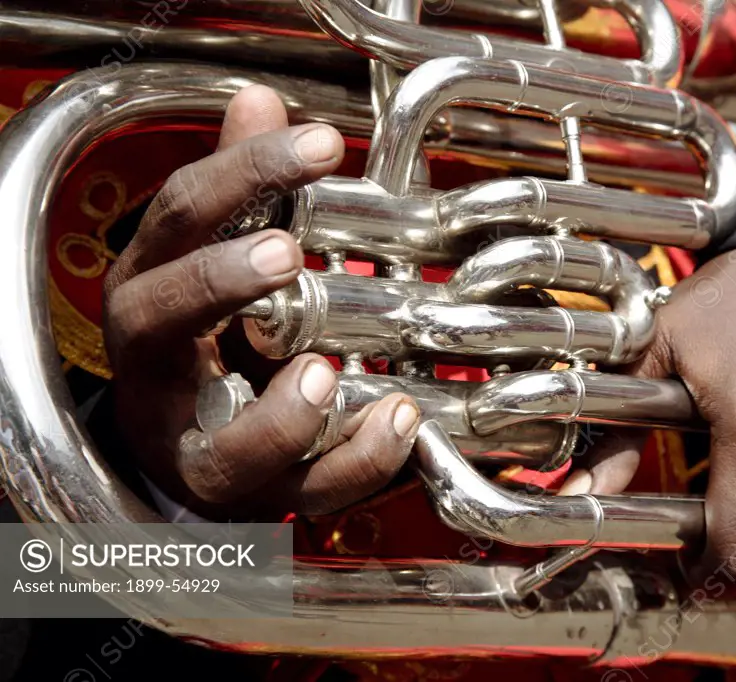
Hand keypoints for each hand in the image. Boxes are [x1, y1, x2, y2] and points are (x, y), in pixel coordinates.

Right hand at [103, 86, 420, 518]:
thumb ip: (239, 188)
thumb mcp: (211, 262)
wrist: (186, 450)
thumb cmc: (205, 346)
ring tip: (322, 370)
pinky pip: (308, 496)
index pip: (179, 218)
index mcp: (152, 294)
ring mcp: (206, 449)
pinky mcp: (261, 500)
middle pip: (161, 319)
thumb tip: (258, 101)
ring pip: (227, 447)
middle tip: (283, 250)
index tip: (320, 144)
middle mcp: (161, 375)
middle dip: (218, 281)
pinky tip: (400, 418)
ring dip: (284, 413)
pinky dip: (359, 461)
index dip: (244, 173)